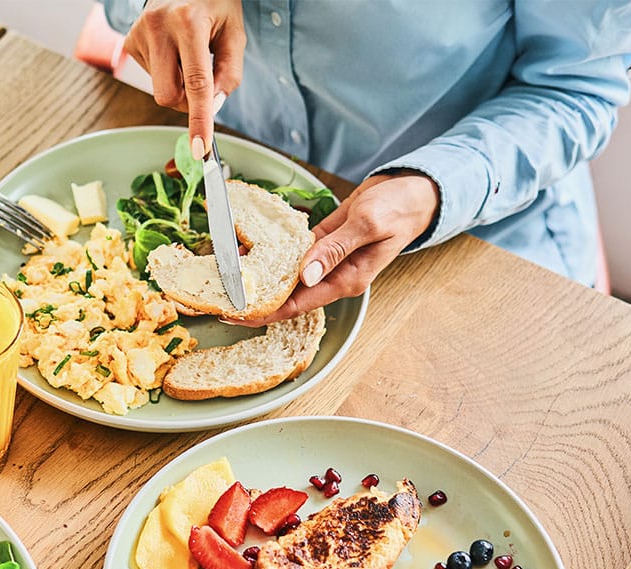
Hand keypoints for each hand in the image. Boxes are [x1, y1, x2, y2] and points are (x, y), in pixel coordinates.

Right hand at [122, 0, 244, 156]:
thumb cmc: (214, 3)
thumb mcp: (233, 31)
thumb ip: (228, 73)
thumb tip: (212, 108)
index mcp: (189, 22)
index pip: (196, 83)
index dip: (198, 120)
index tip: (200, 148)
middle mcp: (159, 27)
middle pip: (168, 95)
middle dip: (185, 101)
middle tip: (201, 82)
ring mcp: (140, 34)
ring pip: (159, 88)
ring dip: (177, 82)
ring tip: (185, 51)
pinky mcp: (129, 41)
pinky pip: (149, 76)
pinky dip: (165, 71)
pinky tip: (171, 48)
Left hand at [226, 172, 440, 325]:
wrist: (413, 190)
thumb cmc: (398, 207)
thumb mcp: (368, 225)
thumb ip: (335, 250)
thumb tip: (306, 276)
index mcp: (345, 281)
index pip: (295, 306)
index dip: (263, 313)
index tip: (234, 315)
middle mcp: (332, 276)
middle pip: (284, 294)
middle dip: (252, 296)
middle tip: (217, 293)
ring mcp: (326, 261)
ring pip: (284, 273)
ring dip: (257, 271)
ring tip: (224, 268)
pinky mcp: (322, 243)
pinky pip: (290, 252)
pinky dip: (269, 250)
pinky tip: (246, 245)